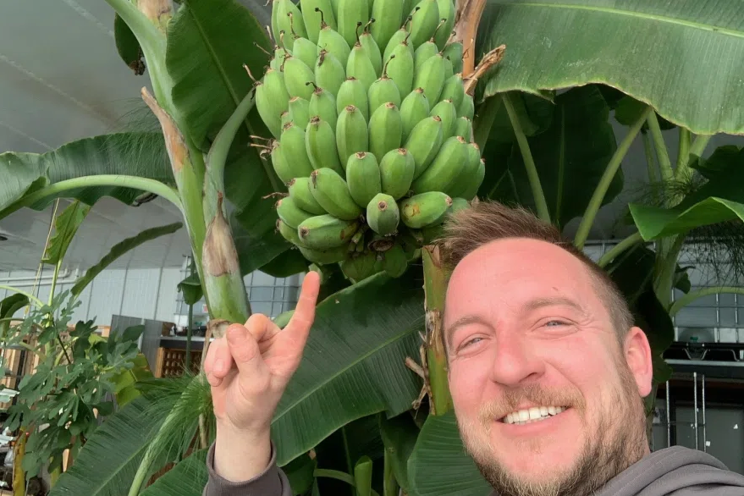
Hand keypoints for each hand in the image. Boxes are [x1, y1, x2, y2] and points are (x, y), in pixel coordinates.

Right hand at [203, 271, 319, 480]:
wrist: (234, 421)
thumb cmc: (255, 406)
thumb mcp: (255, 386)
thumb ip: (248, 358)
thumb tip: (236, 330)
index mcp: (288, 350)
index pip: (301, 320)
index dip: (308, 298)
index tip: (314, 275)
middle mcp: (271, 341)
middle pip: (254, 322)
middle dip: (237, 345)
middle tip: (227, 369)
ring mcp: (249, 343)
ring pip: (231, 333)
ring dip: (221, 357)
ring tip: (221, 378)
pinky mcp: (230, 347)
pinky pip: (217, 342)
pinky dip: (212, 361)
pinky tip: (217, 377)